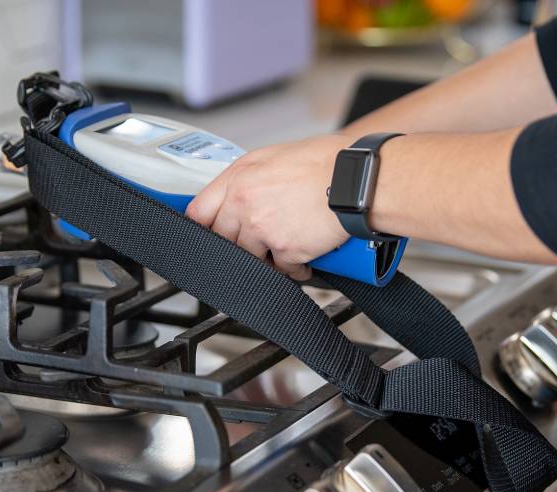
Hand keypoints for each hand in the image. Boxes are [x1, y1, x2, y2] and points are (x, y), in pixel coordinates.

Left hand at [186, 134, 352, 280]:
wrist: (357, 180)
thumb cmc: (326, 162)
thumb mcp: (274, 156)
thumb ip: (247, 178)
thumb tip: (235, 195)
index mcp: (240, 179)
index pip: (199, 212)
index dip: (203, 226)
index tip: (210, 233)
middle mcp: (245, 204)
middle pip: (223, 240)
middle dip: (240, 243)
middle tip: (258, 240)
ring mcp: (264, 230)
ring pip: (250, 257)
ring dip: (266, 258)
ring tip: (284, 246)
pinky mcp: (286, 251)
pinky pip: (282, 270)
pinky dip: (293, 268)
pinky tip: (304, 256)